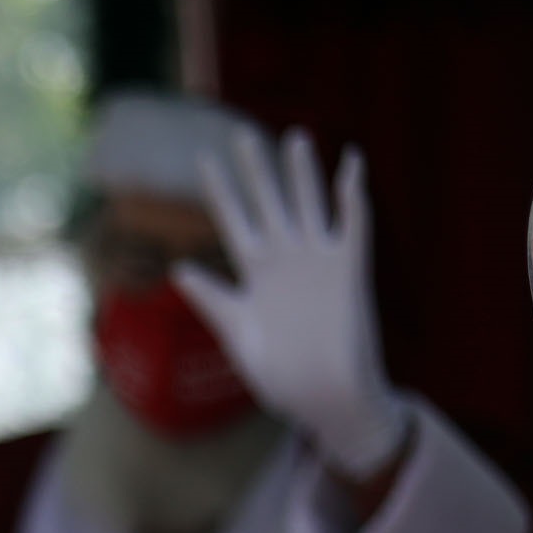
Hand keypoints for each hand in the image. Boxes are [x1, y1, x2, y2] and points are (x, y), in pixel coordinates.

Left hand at [173, 129, 411, 478]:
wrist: (324, 398)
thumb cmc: (280, 375)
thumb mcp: (238, 334)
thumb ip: (213, 300)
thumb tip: (178, 270)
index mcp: (256, 272)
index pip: (234, 220)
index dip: (219, 190)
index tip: (204, 159)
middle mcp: (286, 259)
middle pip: (269, 203)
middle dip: (257, 170)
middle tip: (242, 134)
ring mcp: (318, 262)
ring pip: (309, 206)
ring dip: (303, 174)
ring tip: (294, 137)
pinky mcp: (349, 272)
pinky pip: (354, 226)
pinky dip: (353, 197)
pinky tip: (351, 164)